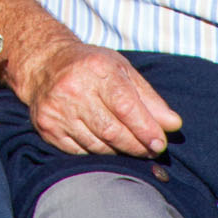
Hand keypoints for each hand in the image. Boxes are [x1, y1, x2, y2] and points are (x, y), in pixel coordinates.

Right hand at [19, 38, 181, 157]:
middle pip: (112, 131)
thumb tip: (173, 125)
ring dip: (118, 151)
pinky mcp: (47, 127)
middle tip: (149, 150)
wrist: (44, 64)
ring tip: (128, 146)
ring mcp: (57, 109)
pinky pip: (80, 152)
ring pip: (97, 145)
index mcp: (96, 69)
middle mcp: (73, 88)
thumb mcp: (122, 71)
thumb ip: (149, 99)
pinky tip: (104, 144)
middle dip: (136, 146)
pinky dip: (97, 152)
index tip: (159, 143)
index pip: (126, 107)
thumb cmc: (91, 67)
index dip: (146, 129)